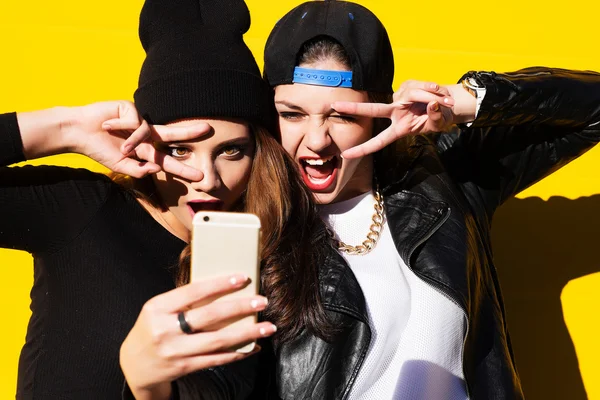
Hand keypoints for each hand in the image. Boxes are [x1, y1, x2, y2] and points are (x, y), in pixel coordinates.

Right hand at [66, 101, 208, 179]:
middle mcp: (145, 133)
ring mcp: (139, 120)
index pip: (167, 159)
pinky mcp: (131, 108)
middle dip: (190, 133)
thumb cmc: (99, 150)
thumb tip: (157, 169)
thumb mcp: (120, 166)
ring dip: (132, 143)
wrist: (78, 132)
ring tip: (119, 146)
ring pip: (148, 132)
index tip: (200, 176)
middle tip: (209, 130)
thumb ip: (139, 170)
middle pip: (172, 135)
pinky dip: (120, 127)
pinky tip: (107, 125)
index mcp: (145, 149)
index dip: (183, 168)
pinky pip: (134, 122)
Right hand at [120, 274, 275, 398]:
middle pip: (210, 316)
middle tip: (262, 301)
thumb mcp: (159, 310)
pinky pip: (216, 359)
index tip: (243, 278)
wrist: (133, 365)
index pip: (193, 292)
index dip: (220, 284)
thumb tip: (225, 288)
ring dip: (247, 333)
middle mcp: (165, 330)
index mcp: (157, 307)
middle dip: (240, 307)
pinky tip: (254, 346)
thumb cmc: (153, 328)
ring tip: (268, 327)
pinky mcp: (183, 367)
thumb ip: (184, 301)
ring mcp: (174, 351)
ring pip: (218, 341)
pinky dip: (238, 353)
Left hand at [332, 81, 454, 158]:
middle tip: (334, 105)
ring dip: (434, 97)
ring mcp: (401, 97)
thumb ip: (436, 116)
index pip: (379, 141)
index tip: (345, 155)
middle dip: (354, 107)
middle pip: (374, 109)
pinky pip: (424, 86)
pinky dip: (436, 91)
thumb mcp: (440, 123)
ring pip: (416, 93)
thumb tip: (432, 104)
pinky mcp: (408, 85)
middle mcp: (396, 112)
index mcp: (400, 128)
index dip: (363, 149)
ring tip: (447, 102)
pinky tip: (442, 94)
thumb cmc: (440, 119)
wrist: (448, 104)